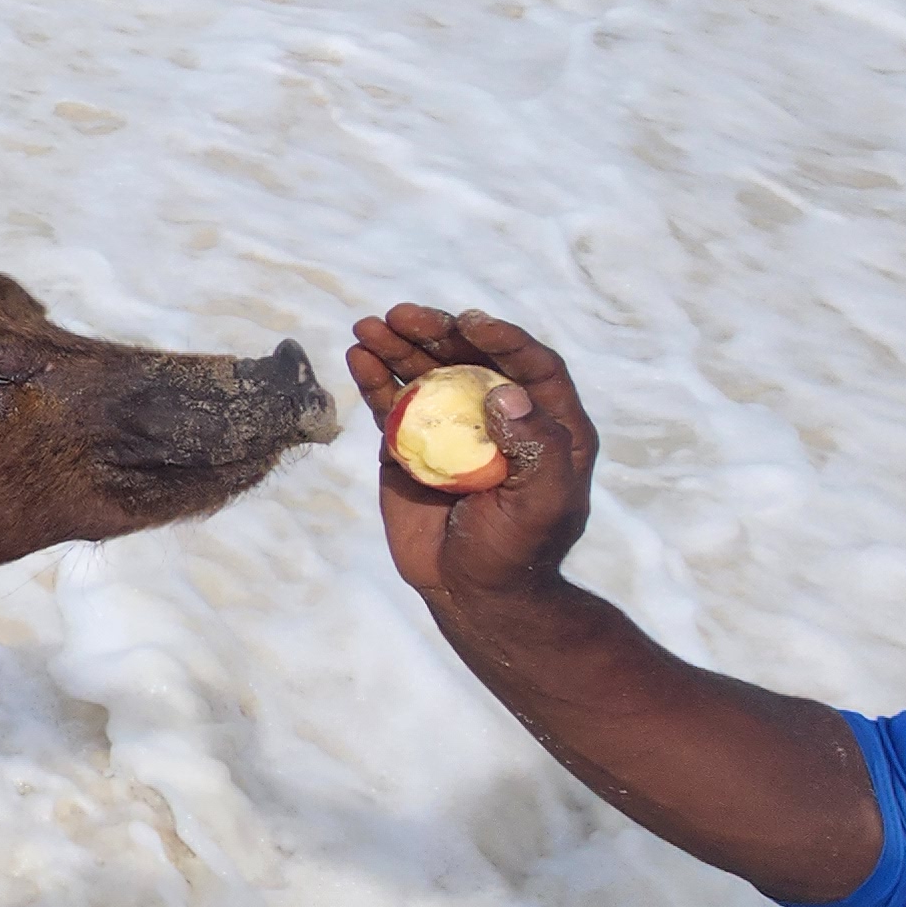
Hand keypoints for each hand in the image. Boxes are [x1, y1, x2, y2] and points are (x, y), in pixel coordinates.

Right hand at [344, 304, 595, 605]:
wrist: (471, 591)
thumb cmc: (516, 550)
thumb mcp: (541, 505)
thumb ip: (535, 449)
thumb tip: (505, 392)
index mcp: (548, 424)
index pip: (530, 366)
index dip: (503, 339)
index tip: (469, 322)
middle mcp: (499, 415)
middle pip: (469, 358)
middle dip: (435, 331)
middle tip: (401, 315)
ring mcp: (452, 426)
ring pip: (426, 373)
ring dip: (397, 346)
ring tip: (368, 326)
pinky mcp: (411, 444)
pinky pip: (392, 403)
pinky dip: (374, 378)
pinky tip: (358, 356)